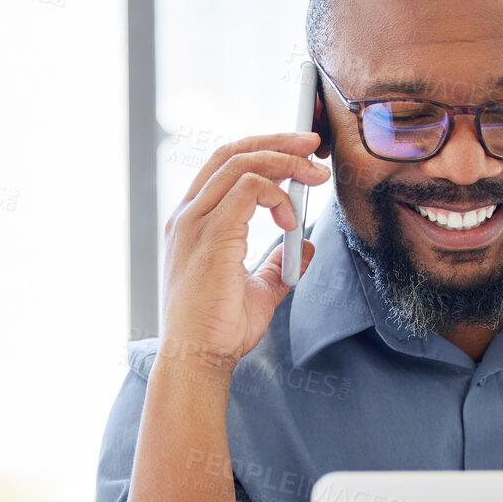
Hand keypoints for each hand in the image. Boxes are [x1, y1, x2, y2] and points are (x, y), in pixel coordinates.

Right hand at [160, 132, 328, 369]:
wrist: (197, 360)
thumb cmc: (218, 331)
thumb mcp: (257, 290)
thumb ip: (277, 265)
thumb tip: (303, 245)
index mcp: (193, 223)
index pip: (224, 167)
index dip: (263, 150)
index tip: (300, 153)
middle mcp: (188, 216)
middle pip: (231, 153)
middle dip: (277, 142)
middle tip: (313, 144)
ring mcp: (194, 222)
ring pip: (241, 163)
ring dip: (285, 162)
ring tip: (314, 176)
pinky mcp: (210, 235)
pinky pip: (249, 189)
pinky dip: (277, 195)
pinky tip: (289, 220)